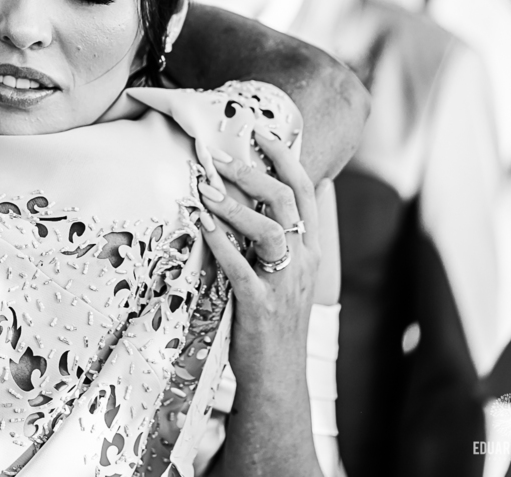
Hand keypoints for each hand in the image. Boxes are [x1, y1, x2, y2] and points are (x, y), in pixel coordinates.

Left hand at [197, 130, 326, 380]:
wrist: (279, 379)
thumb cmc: (273, 323)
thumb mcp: (282, 277)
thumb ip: (271, 242)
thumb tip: (246, 202)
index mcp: (310, 251)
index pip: (306, 192)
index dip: (285, 157)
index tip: (260, 131)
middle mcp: (304, 262)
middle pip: (287, 202)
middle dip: (254, 171)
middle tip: (220, 154)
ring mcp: (284, 285)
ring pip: (269, 230)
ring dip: (236, 204)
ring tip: (206, 186)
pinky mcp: (260, 306)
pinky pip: (241, 267)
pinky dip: (220, 241)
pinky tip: (201, 223)